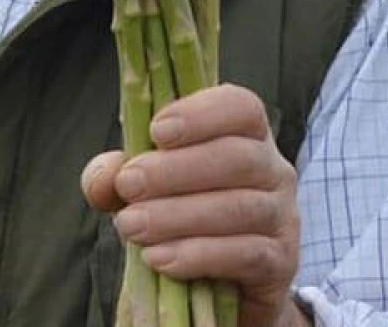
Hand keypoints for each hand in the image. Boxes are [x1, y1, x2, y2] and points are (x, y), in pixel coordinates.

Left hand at [81, 84, 300, 326]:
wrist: (222, 281)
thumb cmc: (181, 210)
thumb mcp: (144, 185)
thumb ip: (117, 173)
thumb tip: (105, 177)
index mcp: (245, 132)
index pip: (240, 106)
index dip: (200, 114)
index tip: (156, 131)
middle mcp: (273, 167)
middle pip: (236, 157)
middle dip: (174, 170)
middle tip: (127, 185)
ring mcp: (282, 215)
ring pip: (238, 207)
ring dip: (178, 216)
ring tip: (131, 226)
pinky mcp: (280, 262)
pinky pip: (245, 254)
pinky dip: (197, 255)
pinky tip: (159, 258)